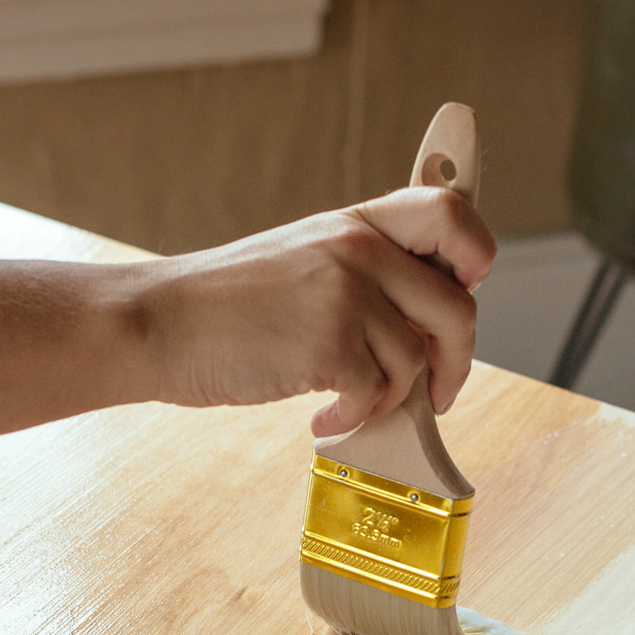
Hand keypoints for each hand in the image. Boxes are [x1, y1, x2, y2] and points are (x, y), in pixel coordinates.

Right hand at [128, 187, 495, 434]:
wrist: (159, 323)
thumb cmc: (226, 303)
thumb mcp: (303, 258)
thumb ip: (366, 271)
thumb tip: (429, 320)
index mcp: (357, 223)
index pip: (452, 215)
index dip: (475, 256)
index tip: (465, 290)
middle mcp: (358, 249)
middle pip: (457, 308)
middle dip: (455, 362)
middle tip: (436, 391)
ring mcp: (345, 295)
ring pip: (416, 362)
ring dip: (390, 399)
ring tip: (348, 406)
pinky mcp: (328, 344)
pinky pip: (377, 396)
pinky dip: (355, 420)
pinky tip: (323, 420)